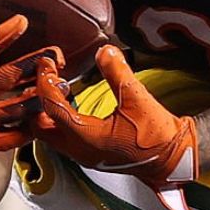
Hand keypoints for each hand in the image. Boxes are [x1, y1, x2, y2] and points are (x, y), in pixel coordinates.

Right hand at [0, 14, 62, 179]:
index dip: (2, 35)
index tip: (21, 21)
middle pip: (9, 76)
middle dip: (35, 63)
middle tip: (56, 54)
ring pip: (18, 107)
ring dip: (40, 94)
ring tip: (59, 82)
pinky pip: (15, 136)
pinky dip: (32, 126)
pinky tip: (46, 114)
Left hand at [33, 45, 197, 192]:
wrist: (171, 159)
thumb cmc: (156, 136)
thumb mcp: (137, 98)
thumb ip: (117, 72)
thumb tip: (105, 51)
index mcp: (87, 137)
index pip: (52, 108)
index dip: (45, 83)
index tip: (47, 64)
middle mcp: (78, 150)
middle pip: (40, 127)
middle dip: (38, 100)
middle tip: (46, 78)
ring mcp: (82, 155)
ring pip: (49, 134)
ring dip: (47, 111)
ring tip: (55, 87)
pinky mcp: (89, 154)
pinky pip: (61, 137)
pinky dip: (57, 119)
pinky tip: (68, 102)